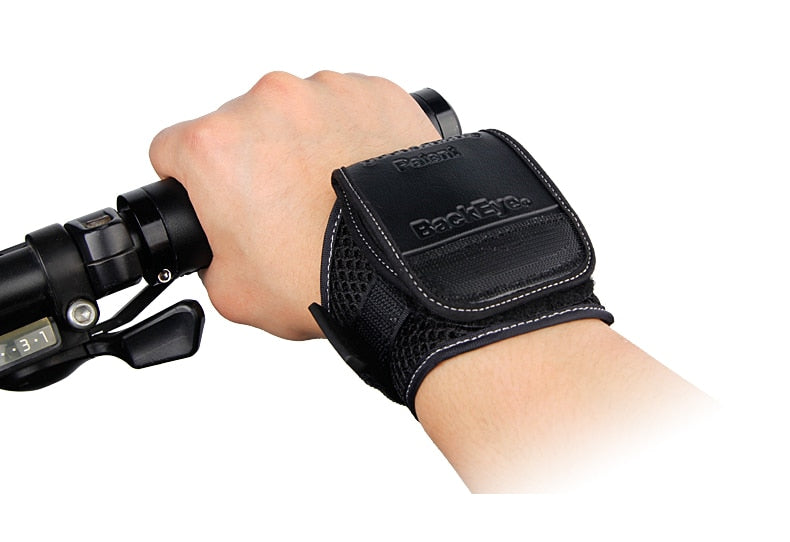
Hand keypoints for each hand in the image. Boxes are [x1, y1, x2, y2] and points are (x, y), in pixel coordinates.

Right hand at [149, 71, 439, 338]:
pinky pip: (347, 108)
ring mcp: (326, 91)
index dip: (191, 181)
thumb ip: (208, 252)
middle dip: (253, 163)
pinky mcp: (375, 92)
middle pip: (239, 127)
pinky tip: (358, 178)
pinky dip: (349, 135)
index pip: (172, 148)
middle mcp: (267, 102)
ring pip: (296, 115)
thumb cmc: (329, 277)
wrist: (408, 273)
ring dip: (304, 146)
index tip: (214, 196)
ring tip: (330, 196)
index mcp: (217, 146)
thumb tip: (218, 239)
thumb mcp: (232, 290)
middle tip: (284, 209)